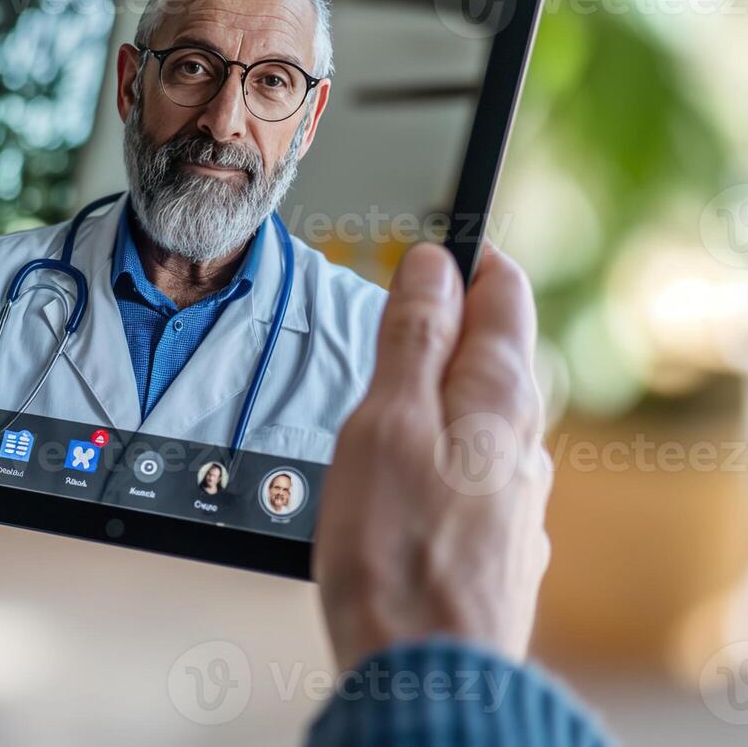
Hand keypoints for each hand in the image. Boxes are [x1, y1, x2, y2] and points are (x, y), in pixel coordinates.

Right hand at [314, 243, 551, 669]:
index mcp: (498, 397)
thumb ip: (414, 338)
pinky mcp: (495, 546)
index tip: (436, 237)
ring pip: (485, 418)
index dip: (469, 256)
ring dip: (448, 387)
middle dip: (458, 318)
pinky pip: (473, 473)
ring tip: (402, 376)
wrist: (424, 670)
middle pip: (499, 354)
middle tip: (412, 293)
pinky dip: (443, 449)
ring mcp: (514, 499)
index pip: (503, 293)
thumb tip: (435, 264)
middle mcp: (520, 444)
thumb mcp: (387, 419)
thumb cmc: (396, 550)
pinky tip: (414, 470)